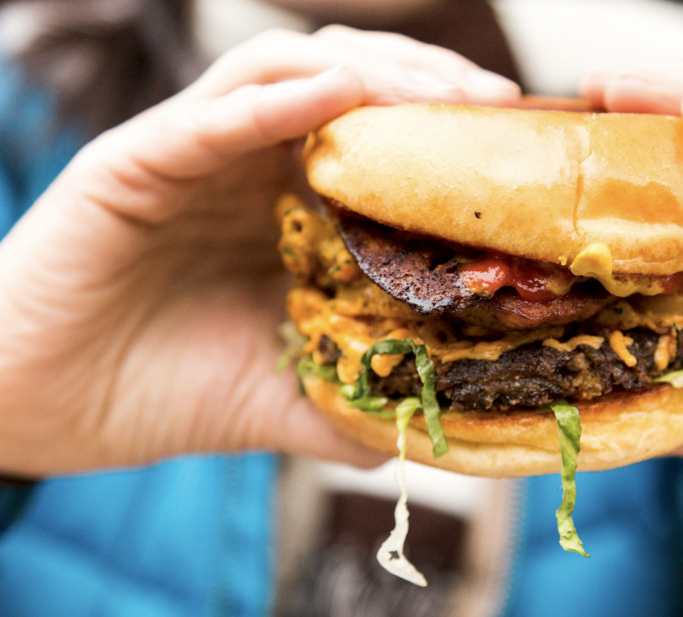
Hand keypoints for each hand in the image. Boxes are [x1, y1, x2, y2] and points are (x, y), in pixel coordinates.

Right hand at [0, 27, 519, 475]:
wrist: (45, 408)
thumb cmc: (164, 390)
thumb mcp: (283, 397)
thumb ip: (353, 403)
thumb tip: (436, 433)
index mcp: (292, 205)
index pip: (384, 139)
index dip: (451, 133)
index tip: (520, 149)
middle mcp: (252, 164)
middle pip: (354, 86)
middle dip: (430, 86)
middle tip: (500, 108)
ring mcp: (196, 153)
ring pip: (291, 73)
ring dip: (372, 74)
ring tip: (442, 96)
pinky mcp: (134, 162)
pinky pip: (210, 115)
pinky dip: (275, 99)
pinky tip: (339, 92)